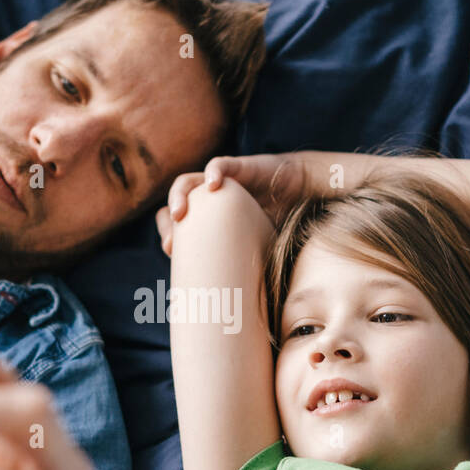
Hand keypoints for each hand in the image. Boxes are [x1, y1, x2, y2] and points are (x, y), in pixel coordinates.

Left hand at [154, 154, 308, 256]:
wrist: (301, 193)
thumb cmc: (276, 223)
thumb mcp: (253, 249)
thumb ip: (239, 266)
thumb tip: (232, 305)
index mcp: (206, 214)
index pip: (174, 220)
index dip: (167, 231)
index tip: (170, 252)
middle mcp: (209, 197)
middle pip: (176, 202)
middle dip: (167, 220)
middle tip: (170, 243)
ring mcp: (221, 181)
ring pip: (188, 181)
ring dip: (178, 195)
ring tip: (179, 214)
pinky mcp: (239, 167)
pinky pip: (220, 165)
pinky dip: (213, 172)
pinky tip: (212, 184)